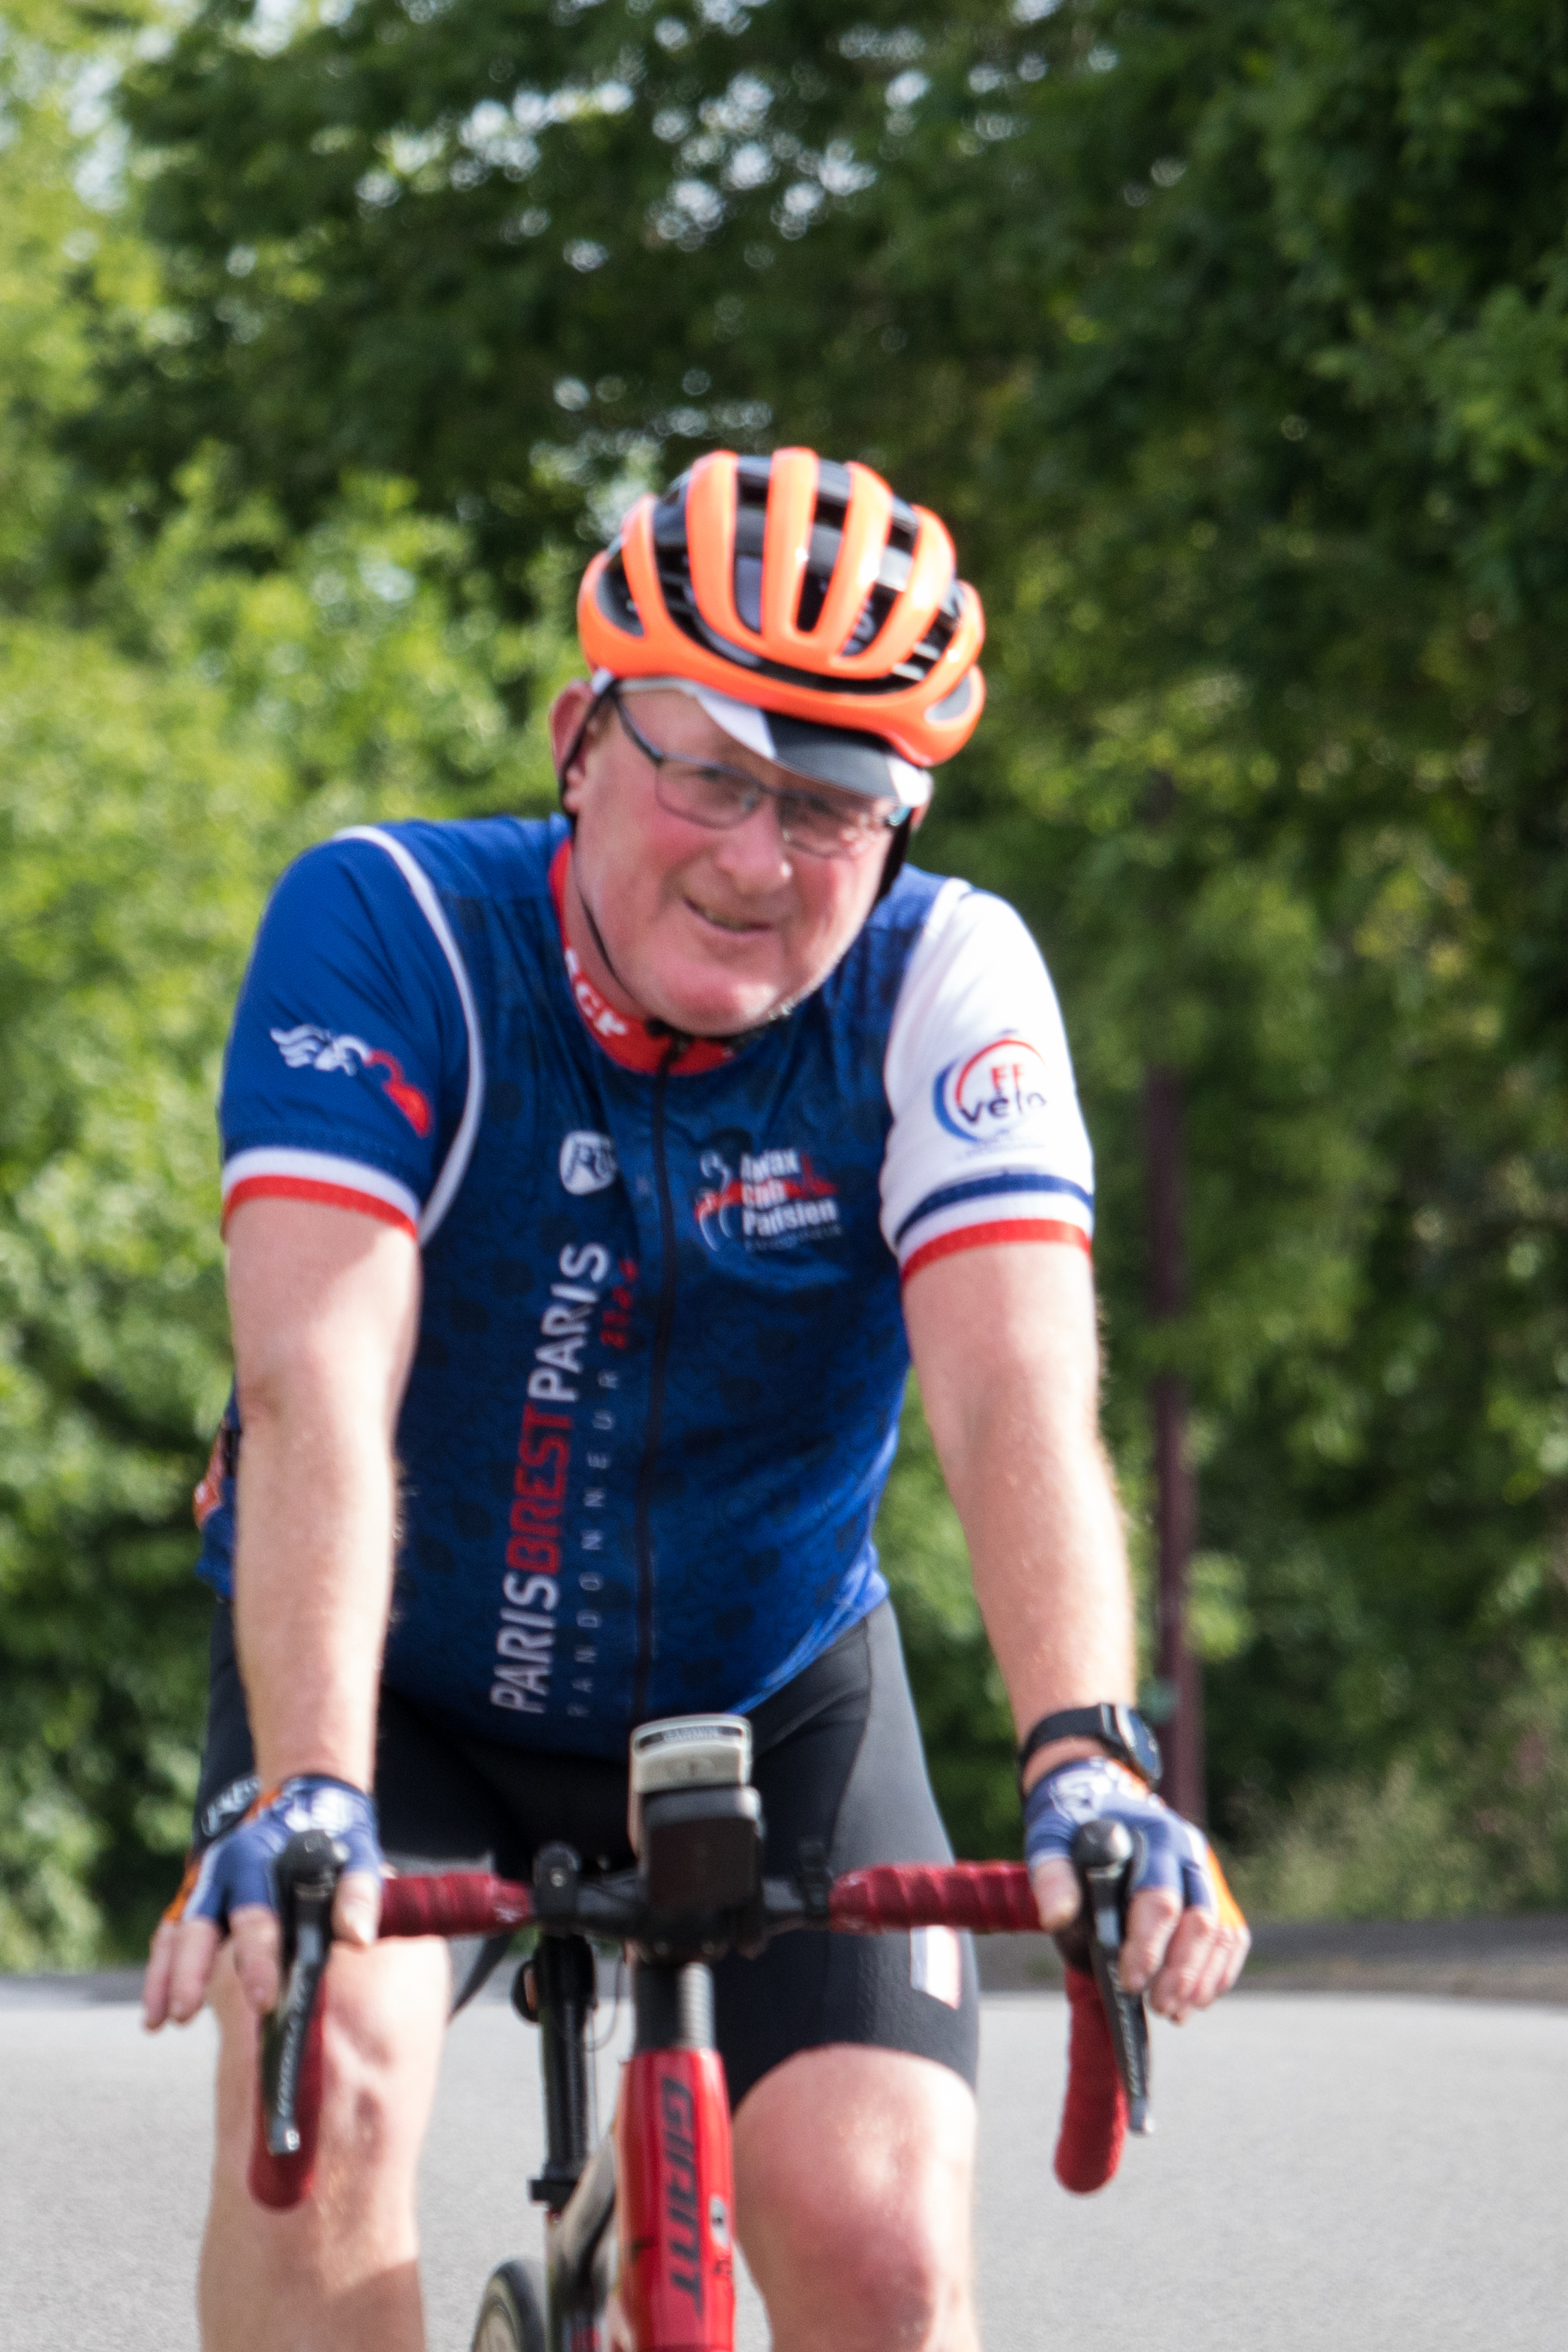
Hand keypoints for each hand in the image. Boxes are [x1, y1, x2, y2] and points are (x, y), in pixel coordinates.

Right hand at [142, 1777, 381, 2028]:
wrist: (302, 1802)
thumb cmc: (332, 1837)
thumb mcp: (353, 1854)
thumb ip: (357, 1894)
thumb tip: (357, 1936)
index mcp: (258, 1859)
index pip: (257, 1917)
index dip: (259, 1960)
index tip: (264, 2001)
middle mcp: (221, 1872)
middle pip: (199, 1925)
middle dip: (191, 1970)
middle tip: (185, 2013)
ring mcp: (203, 1888)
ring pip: (175, 1934)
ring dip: (165, 1977)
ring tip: (159, 2022)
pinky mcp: (195, 1903)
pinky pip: (169, 1940)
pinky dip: (158, 1974)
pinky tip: (153, 2016)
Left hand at [1024, 1758, 1249, 2020]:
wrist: (1098, 1796)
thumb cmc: (1072, 1824)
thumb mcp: (1050, 1839)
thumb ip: (1053, 1875)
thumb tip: (1055, 1918)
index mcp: (1154, 1835)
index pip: (1158, 1899)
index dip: (1148, 1946)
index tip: (1129, 1983)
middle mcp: (1189, 1851)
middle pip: (1199, 1919)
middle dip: (1180, 1970)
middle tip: (1158, 2007)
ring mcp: (1206, 1871)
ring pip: (1221, 1932)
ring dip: (1202, 1977)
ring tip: (1175, 2011)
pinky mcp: (1213, 1891)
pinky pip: (1230, 1935)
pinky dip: (1218, 1971)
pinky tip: (1195, 1998)